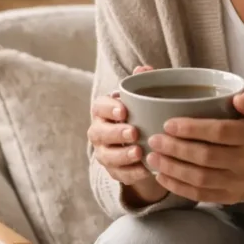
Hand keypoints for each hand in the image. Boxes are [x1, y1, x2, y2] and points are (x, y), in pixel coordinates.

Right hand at [88, 66, 167, 204]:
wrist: (144, 142)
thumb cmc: (141, 114)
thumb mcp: (143, 98)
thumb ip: (142, 83)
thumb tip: (144, 69)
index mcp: (103, 110)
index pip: (99, 107)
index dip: (109, 109)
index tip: (124, 110)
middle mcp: (99, 131)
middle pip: (100, 133)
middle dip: (115, 133)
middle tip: (134, 132)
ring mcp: (104, 153)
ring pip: (107, 156)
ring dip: (122, 155)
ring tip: (138, 153)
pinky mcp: (114, 171)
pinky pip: (119, 174)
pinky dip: (131, 173)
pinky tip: (145, 170)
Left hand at [146, 90, 243, 205]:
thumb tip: (237, 98)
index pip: (220, 132)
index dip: (192, 129)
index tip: (168, 124)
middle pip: (206, 157)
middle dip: (176, 149)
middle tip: (154, 140)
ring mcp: (239, 183)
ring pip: (201, 178)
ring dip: (173, 169)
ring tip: (152, 157)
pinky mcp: (230, 199)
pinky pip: (201, 195)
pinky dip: (178, 187)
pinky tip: (161, 176)